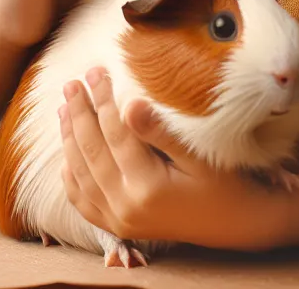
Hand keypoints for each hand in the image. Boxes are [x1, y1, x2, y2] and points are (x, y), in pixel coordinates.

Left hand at [59, 68, 280, 251]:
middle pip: (91, 151)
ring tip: (65, 107)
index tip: (95, 71)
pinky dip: (70, 174)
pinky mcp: (117, 227)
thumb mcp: (199, 155)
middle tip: (72, 83)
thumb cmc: (222, 182)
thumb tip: (131, 104)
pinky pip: (82, 200)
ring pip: (80, 174)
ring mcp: (118, 220)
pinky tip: (67, 149)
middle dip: (79, 112)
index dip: (102, 99)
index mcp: (148, 187)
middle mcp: (127, 208)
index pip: (115, 133)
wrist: (233, 224)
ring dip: (68, 138)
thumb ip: (162, 131)